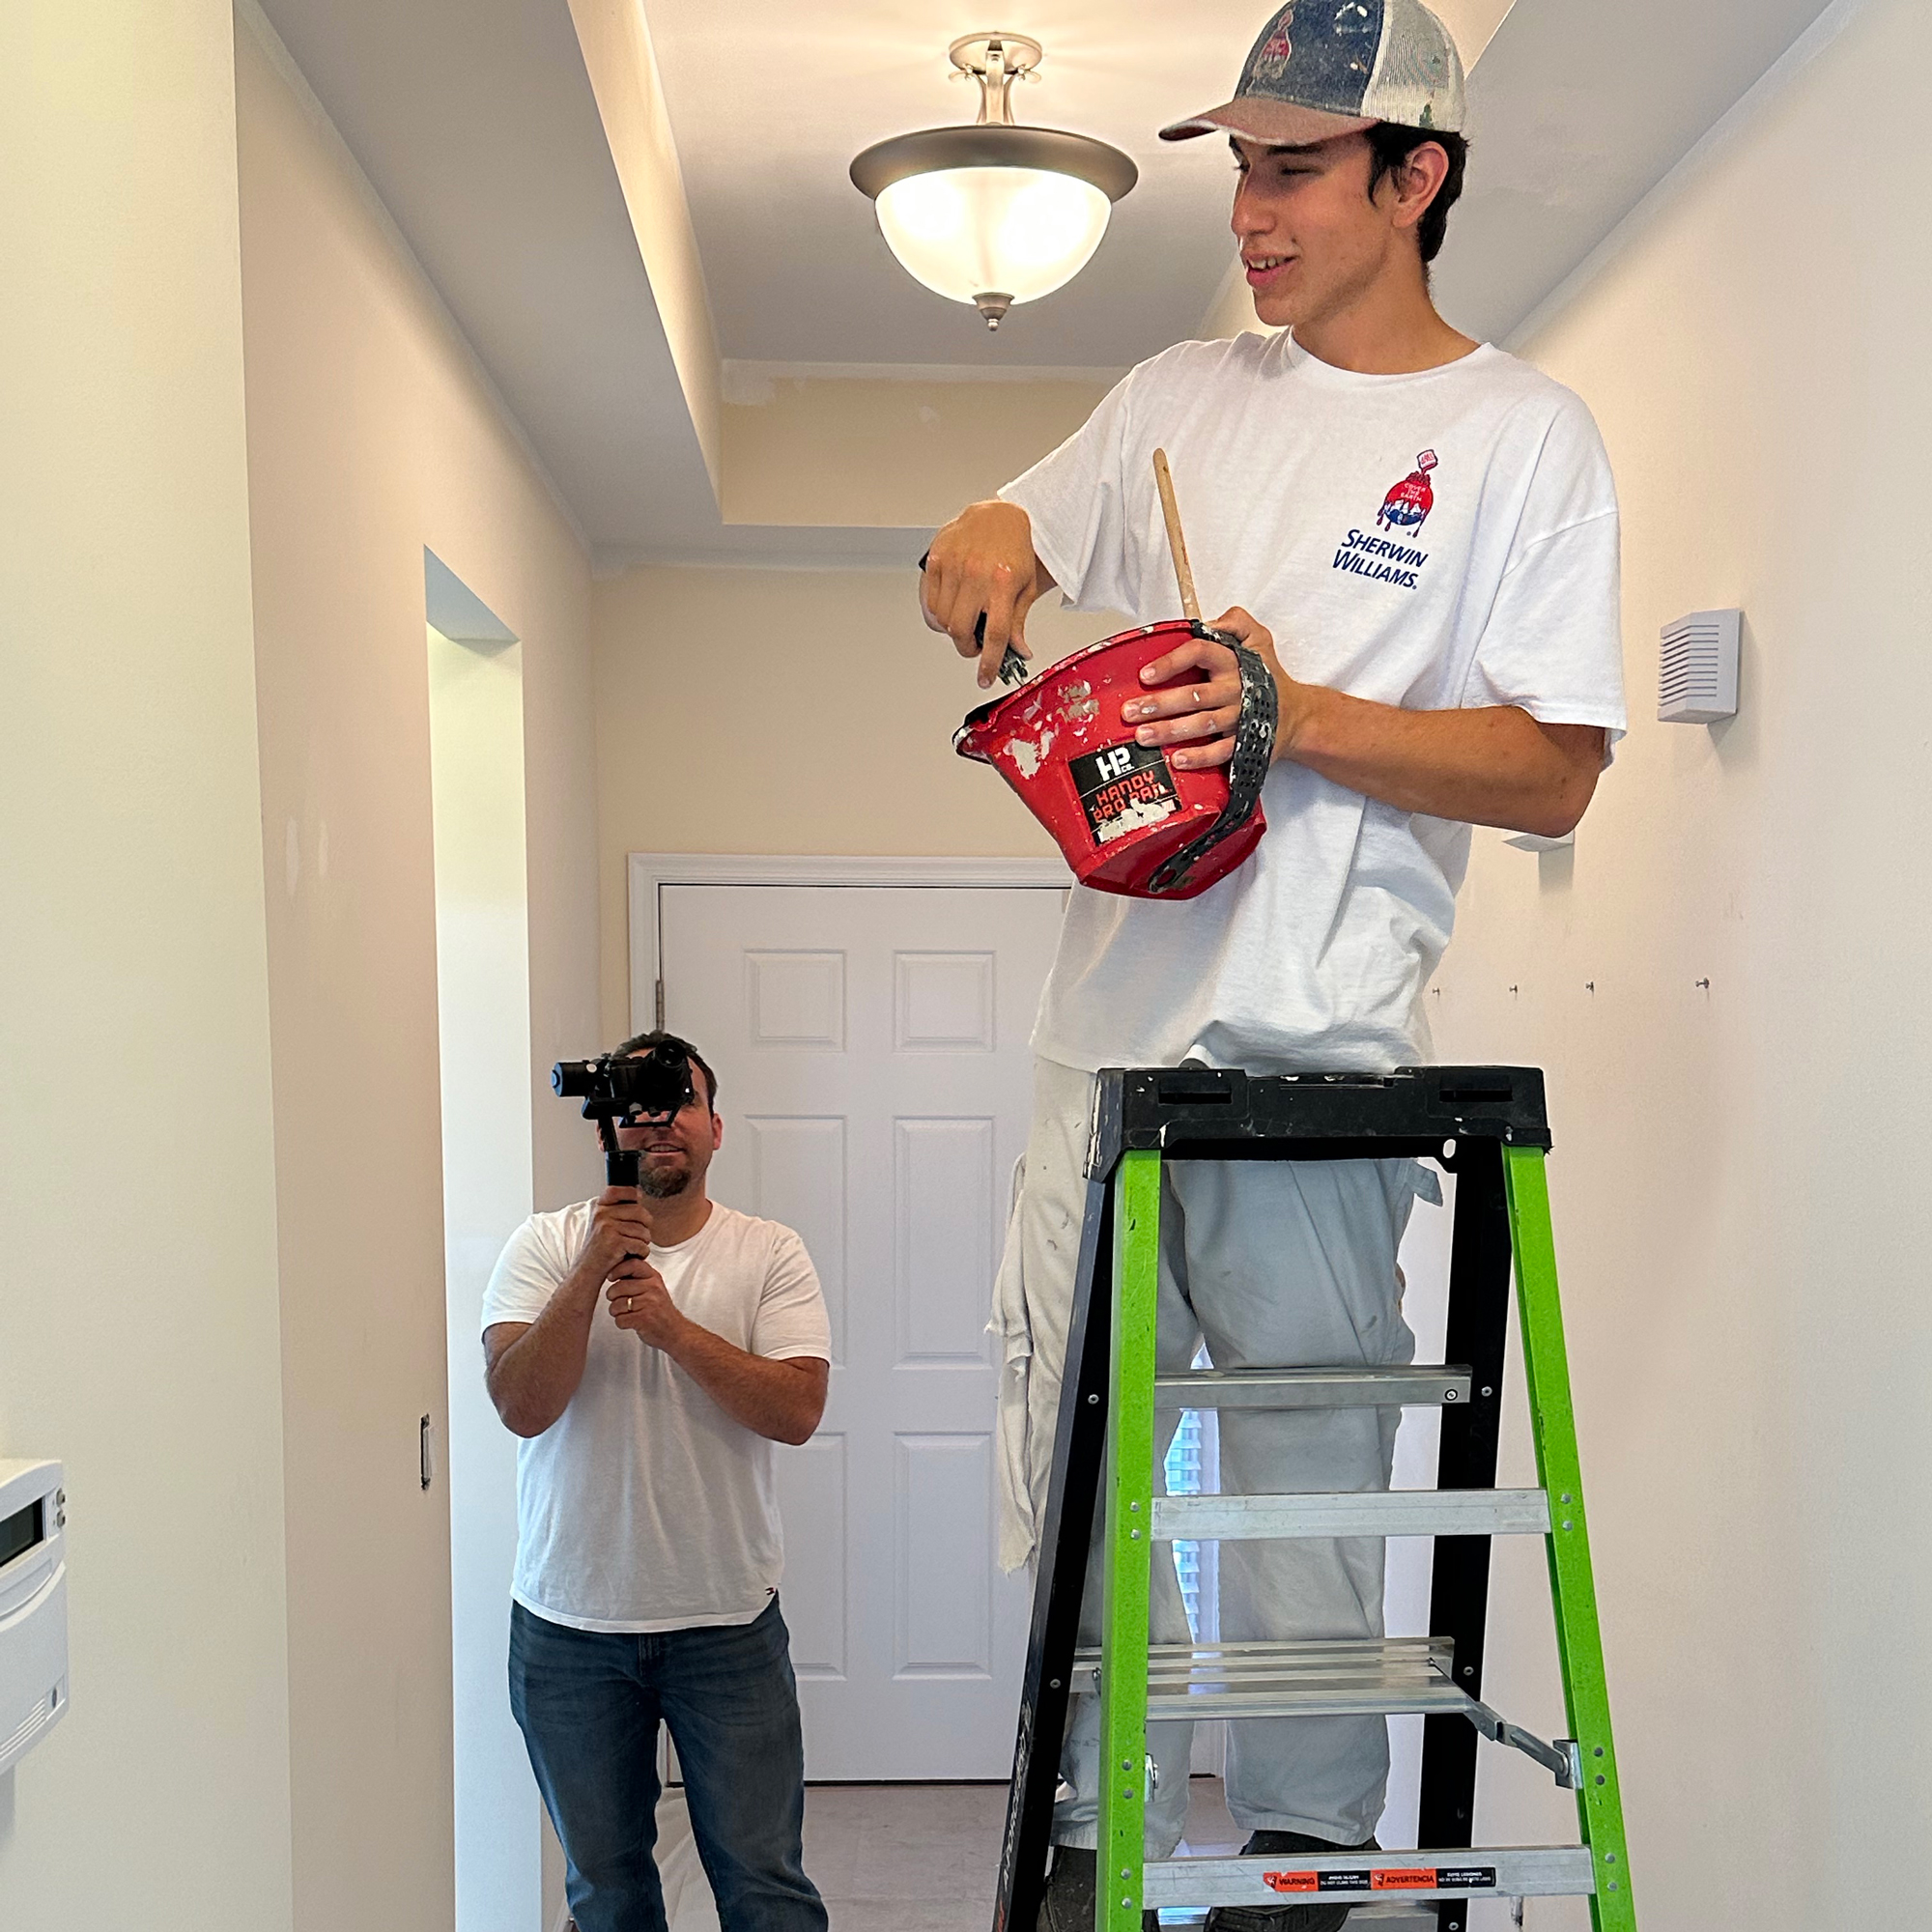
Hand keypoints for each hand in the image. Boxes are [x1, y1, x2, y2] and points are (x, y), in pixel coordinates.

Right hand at [581, 1186, 653, 1280]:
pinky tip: (632, 1256)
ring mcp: (608, 1228)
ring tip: (632, 1248)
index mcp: (600, 1208)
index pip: (618, 1190)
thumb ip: (619, 1210)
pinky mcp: (615, 1243)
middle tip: (638, 1237)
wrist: (587, 1272)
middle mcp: (602, 1215)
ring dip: (643, 1243)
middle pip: (640, 1212)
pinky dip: (641, 1253)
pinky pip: (641, 1245)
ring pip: (643, 1231)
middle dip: (645, 1226)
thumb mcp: (604, 1224)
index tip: (638, 1198)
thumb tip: (639, 1192)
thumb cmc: (600, 1250)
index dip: (632, 1192)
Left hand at [607, 1262, 685, 1350]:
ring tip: (626, 1313)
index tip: (611, 1277)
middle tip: (619, 1301)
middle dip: (612, 1297)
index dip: (617, 1270)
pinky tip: (630, 1322)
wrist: (675, 1331)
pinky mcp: (644, 1319)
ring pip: (616, 1305)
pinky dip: (621, 1323)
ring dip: (616, 1312)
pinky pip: (620, 1320)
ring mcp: (649, 1303)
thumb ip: (638, 1277)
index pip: (632, 1264)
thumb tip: (614, 1269)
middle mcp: (652, 1288)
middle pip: (618, 1287)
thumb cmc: (660, 1309)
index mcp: (653, 1277)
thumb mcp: (654, 1287)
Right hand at [921, 500, 1044, 688]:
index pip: (994, 634)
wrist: (999, 514)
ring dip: (952, 630)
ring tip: (965, 622)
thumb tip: (1020, 651)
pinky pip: (930, 601)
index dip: (989, 662)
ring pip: (942, 619)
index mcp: (1002, 582)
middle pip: (961, 631)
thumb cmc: (1015, 549)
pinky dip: (938, 614)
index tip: (985, 678)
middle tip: (974, 646)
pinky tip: (951, 609)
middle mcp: (976, 574)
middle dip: (967, 647)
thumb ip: (1018, 621)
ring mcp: (953, 566)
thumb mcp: (1025, 586)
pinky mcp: (936, 559)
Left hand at [1120, 607, 1303, 768]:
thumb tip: (1208, 622)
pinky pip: (1221, 752)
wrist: (1298, 715)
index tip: (1145, 675)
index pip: (1200, 653)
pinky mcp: (1245, 744)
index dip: (1172, 662)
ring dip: (1171, 731)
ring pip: (1202, 724)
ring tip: (1143, 736)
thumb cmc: (1268, 675)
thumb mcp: (1259, 638)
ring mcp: (1240, 719)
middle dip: (1160, 704)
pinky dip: (1200, 757)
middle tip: (1130, 711)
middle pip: (1194, 695)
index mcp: (1235, 662)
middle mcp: (1236, 690)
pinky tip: (1177, 759)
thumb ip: (1236, 621)